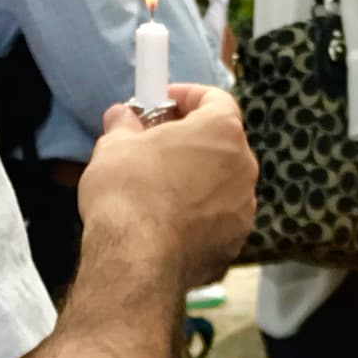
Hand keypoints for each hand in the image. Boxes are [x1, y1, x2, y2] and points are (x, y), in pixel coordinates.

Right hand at [79, 84, 257, 289]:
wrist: (136, 261)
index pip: (216, 99)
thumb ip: (124, 126)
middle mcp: (243, 168)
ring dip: (197, 181)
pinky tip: (168, 223)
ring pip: (222, 185)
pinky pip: (217, 220)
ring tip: (160, 188)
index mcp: (222, 132)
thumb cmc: (128, 193)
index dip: (189, 96)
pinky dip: (198, 216)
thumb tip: (122, 117)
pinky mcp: (234, 244)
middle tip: (157, 145)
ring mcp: (243, 210)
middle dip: (191, 141)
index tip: (163, 102)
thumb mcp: (114, 146)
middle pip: (222, 144)